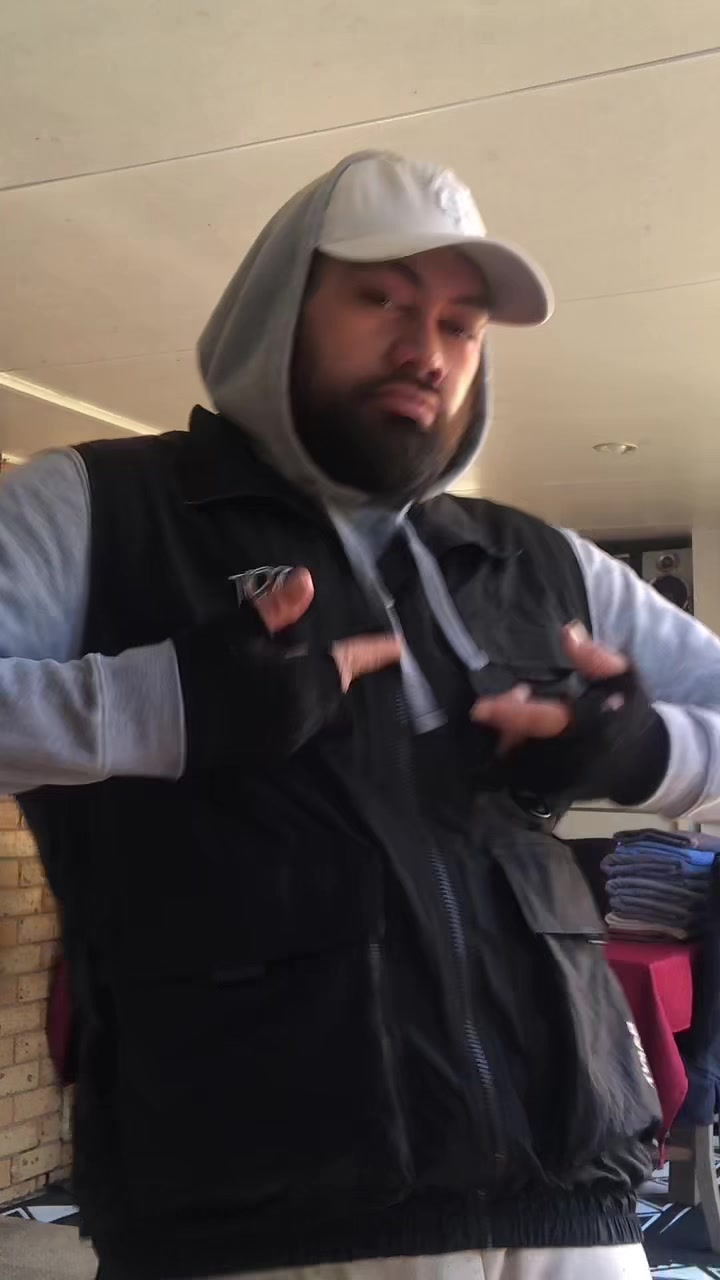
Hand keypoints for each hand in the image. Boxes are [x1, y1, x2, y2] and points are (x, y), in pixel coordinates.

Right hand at [175, 567, 401, 770]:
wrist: (155, 717)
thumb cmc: (199, 665)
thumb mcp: (237, 630)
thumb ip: (277, 609)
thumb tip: (307, 580)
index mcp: (301, 687)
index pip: (346, 665)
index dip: (372, 653)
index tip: (398, 647)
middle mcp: (300, 719)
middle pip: (333, 693)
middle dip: (334, 671)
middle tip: (325, 651)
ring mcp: (282, 741)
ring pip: (314, 712)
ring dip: (310, 689)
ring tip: (288, 666)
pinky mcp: (262, 753)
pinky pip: (294, 725)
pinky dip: (293, 706)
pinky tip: (270, 692)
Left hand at [470, 623, 668, 807]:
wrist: (644, 764)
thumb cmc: (629, 713)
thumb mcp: (624, 679)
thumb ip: (597, 657)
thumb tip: (568, 631)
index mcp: (592, 728)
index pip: (543, 721)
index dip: (509, 713)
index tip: (482, 705)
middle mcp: (574, 759)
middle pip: (521, 745)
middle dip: (503, 725)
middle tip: (498, 704)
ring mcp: (564, 781)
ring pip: (516, 765)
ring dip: (503, 741)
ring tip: (506, 720)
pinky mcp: (554, 794)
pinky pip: (519, 779)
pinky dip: (508, 758)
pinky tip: (511, 738)